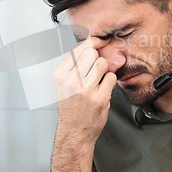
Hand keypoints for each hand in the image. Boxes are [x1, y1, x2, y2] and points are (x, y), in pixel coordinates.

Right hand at [51, 37, 116, 171]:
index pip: (78, 48)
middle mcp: (70, 81)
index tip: (100, 40)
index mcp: (60, 74)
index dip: (93, 41)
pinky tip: (103, 89)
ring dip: (104, 70)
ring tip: (98, 80)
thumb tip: (92, 44)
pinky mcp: (99, 98)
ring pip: (102, 63)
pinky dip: (110, 82)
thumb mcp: (65, 83)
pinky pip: (111, 78)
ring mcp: (85, 90)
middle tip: (97, 66)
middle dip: (98, 57)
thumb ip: (75, 65)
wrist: (74, 131)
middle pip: (91, 53)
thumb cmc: (71, 106)